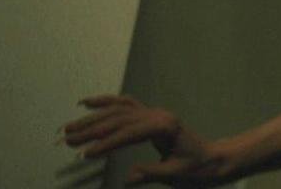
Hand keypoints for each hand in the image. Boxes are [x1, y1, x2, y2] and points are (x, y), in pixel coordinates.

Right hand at [62, 95, 231, 186]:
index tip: (86, 154)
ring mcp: (154, 113)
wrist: (213, 160)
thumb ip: (151, 174)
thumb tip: (127, 178)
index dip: (106, 143)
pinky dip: (105, 102)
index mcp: (164, 127)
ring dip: (92, 118)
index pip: (128, 133)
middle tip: (67, 140)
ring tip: (69, 128)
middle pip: (119, 118)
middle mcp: (158, 115)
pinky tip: (87, 103)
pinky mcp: (150, 116)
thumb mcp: (175, 174)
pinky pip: (125, 105)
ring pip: (118, 110)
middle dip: (91, 129)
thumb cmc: (198, 169)